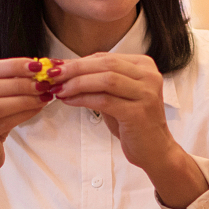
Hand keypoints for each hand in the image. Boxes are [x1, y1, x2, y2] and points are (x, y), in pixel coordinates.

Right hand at [0, 57, 53, 204]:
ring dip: (24, 98)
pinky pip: (3, 122)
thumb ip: (7, 81)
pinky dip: (24, 113)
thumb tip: (38, 68)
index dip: (13, 65)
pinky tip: (37, 109)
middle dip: (21, 82)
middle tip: (44, 82)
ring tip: (44, 95)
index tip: (37, 65)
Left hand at [53, 53, 207, 208]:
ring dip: (77, 83)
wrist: (155, 150)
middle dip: (75, 68)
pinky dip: (82, 99)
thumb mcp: (117, 95)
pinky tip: (68, 101)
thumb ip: (98, 81)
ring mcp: (146, 93)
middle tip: (52, 74)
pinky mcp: (138, 112)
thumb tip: (65, 68)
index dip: (79, 61)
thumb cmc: (133, 123)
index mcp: (144, 66)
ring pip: (105, 79)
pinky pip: (104, 100)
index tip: (57, 67)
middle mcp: (149, 76)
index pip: (106, 57)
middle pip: (105, 64)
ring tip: (58, 89)